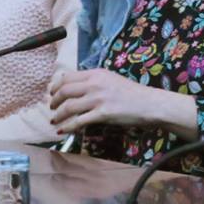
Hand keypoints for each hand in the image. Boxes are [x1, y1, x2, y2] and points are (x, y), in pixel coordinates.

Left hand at [48, 69, 187, 137]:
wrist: (151, 104)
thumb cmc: (133, 94)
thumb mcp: (112, 80)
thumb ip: (95, 82)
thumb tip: (77, 89)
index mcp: (96, 74)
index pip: (67, 77)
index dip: (56, 86)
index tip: (53, 93)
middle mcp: (95, 84)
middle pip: (64, 91)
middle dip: (54, 101)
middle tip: (52, 107)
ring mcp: (98, 99)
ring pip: (68, 106)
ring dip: (58, 115)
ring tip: (54, 120)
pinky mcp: (102, 114)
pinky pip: (78, 121)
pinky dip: (67, 126)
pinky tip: (62, 130)